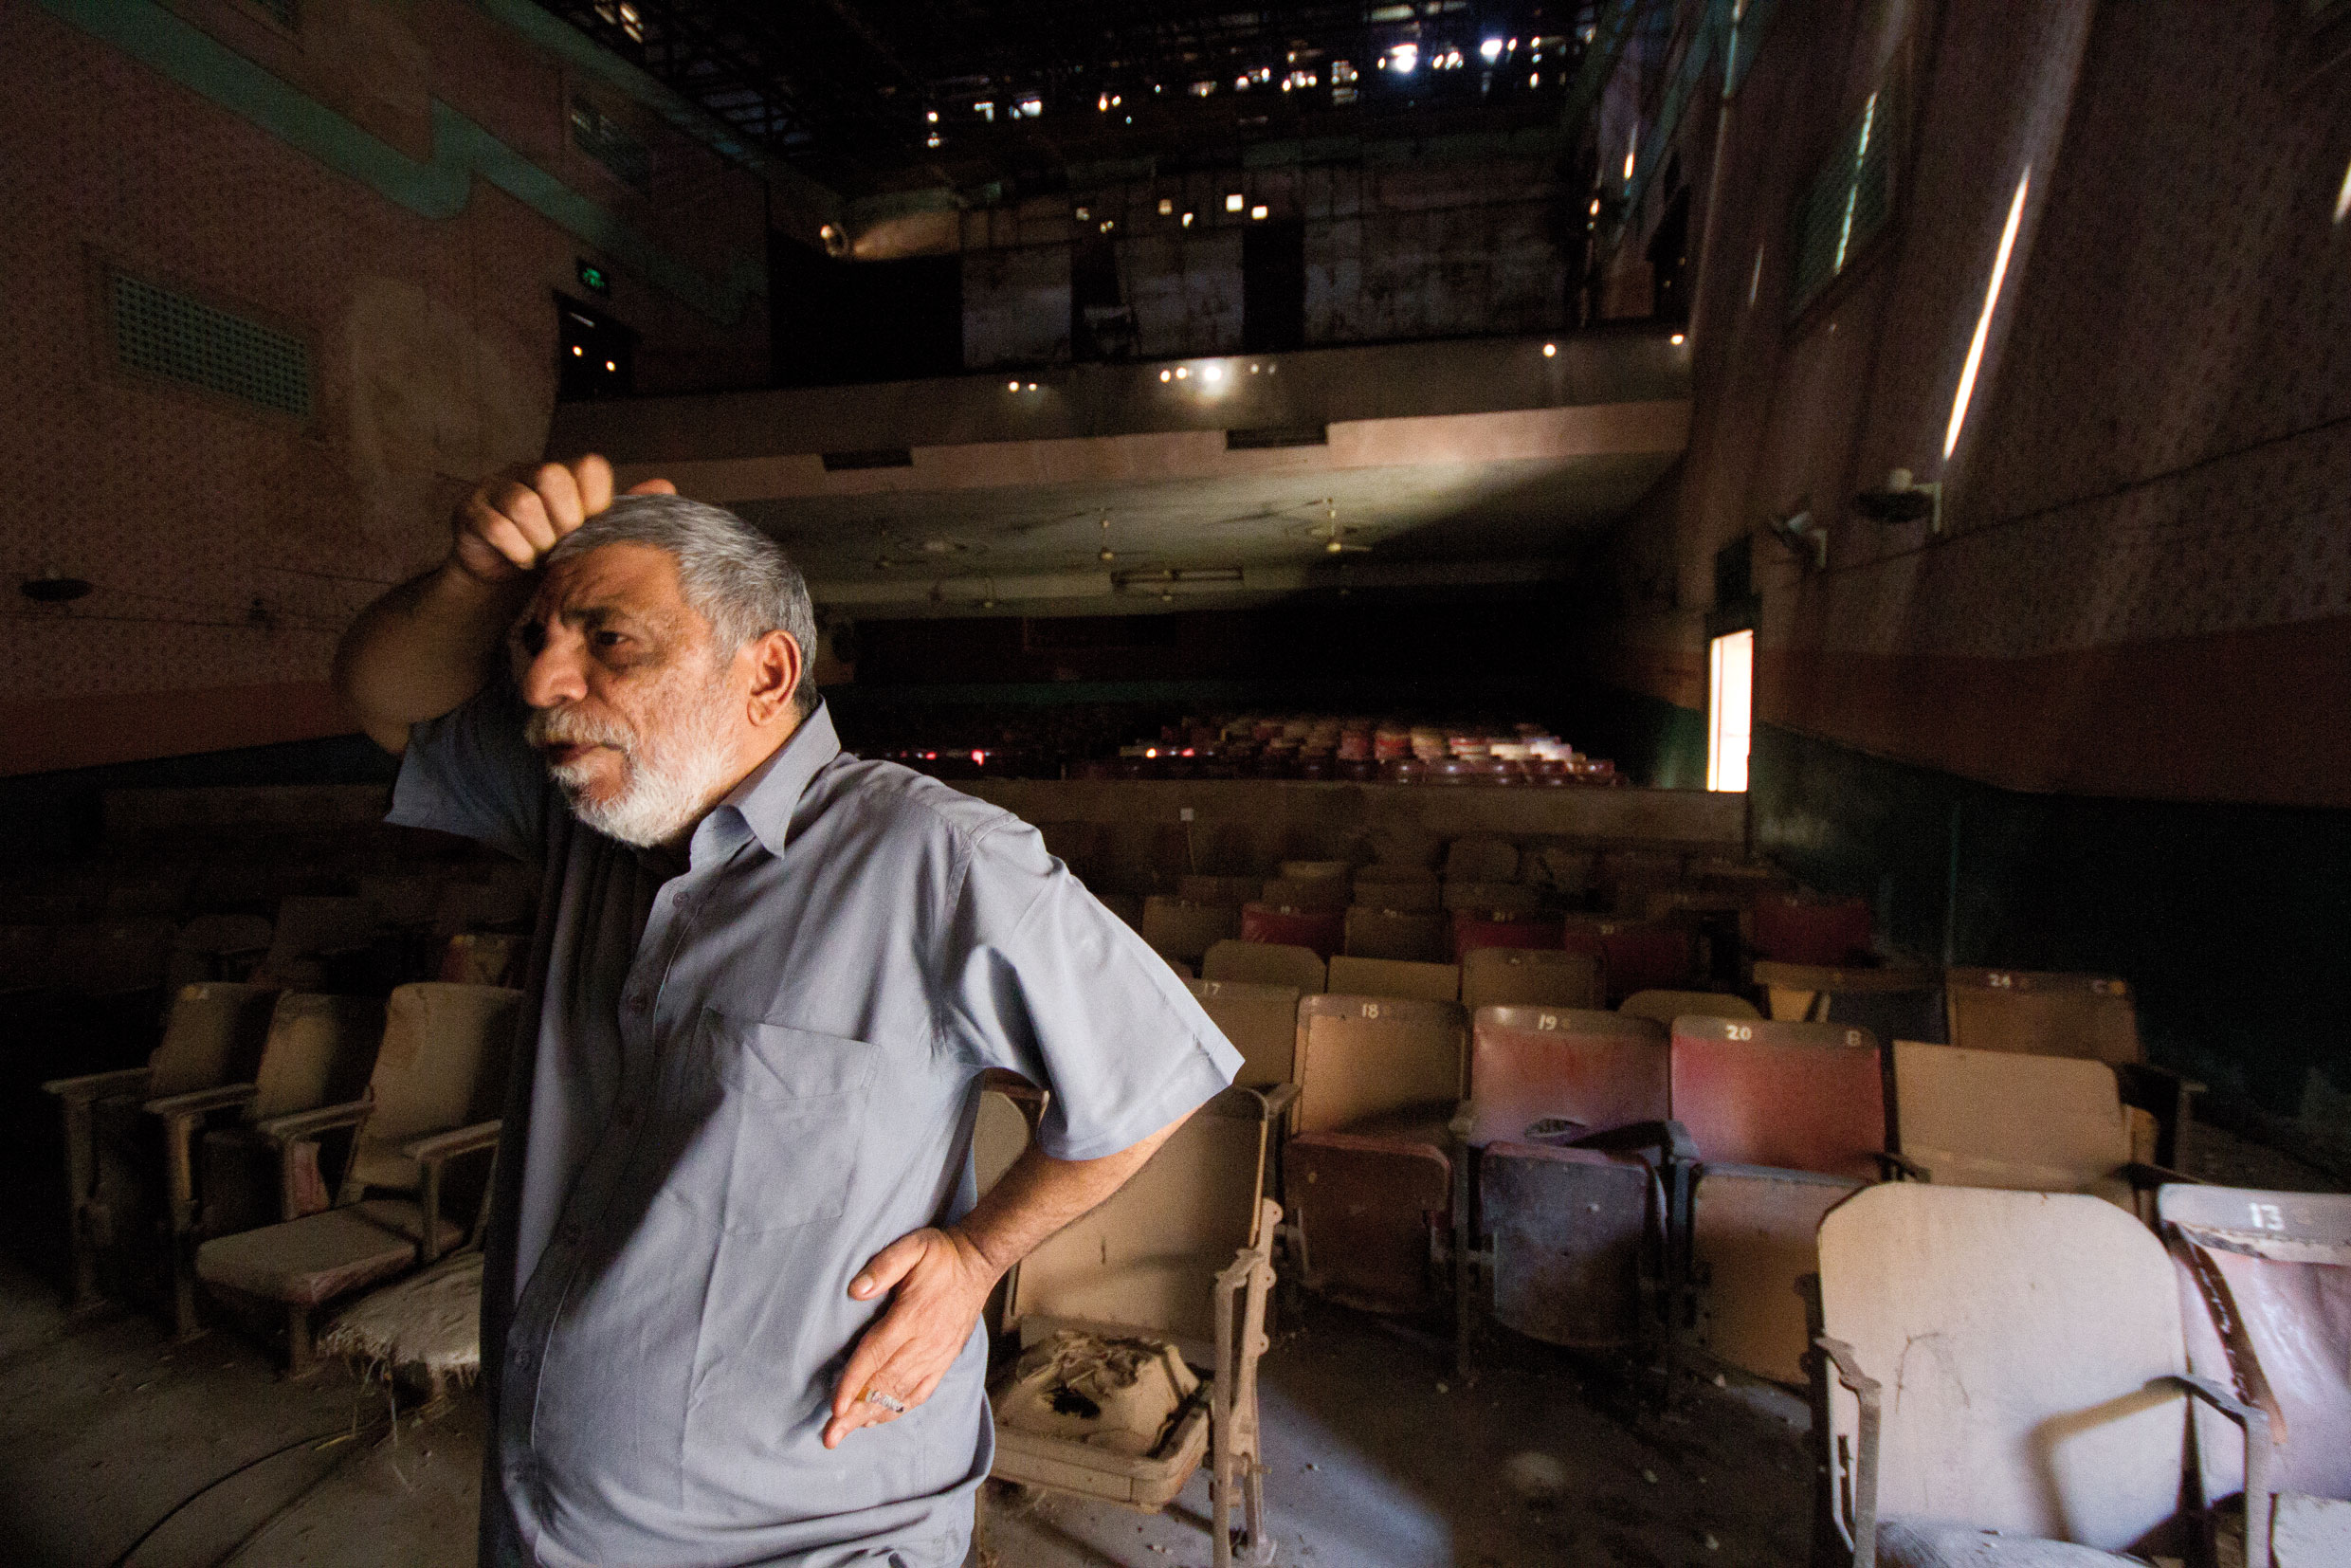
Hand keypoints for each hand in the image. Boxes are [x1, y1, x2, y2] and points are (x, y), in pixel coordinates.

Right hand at [449, 455, 675, 584]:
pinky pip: (495, 526)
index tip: (589, 526)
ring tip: (540, 555)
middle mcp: (527, 472)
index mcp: (563, 474)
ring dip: (537, 539)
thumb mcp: (589, 536)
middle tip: (561, 545)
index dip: (595, 500)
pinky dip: (514, 550)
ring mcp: (495, 487)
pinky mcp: (469, 510)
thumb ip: (623, 512)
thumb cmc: (552, 554)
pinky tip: (520, 560)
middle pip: (552, 476)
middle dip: (563, 520)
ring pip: (523, 503)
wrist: (502, 576)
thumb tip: (665, 486)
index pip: (588, 465)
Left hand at [824, 1227, 1000, 1449]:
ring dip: (872, 1416)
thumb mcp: (913, 1247)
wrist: (977, 1263)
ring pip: (900, 1393)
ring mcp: (936, 1355)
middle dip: (855, 1412)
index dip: (853, 1383)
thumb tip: (855, 1290)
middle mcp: (925, 1342)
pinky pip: (920, 1393)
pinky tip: (879, 1419)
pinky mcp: (944, 1360)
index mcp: (912, 1316)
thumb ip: (883, 1266)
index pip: (876, 1356)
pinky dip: (898, 1409)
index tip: (834, 1407)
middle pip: (884, 1384)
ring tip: (846, 1433)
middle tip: (830, 1436)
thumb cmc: (940, 1255)